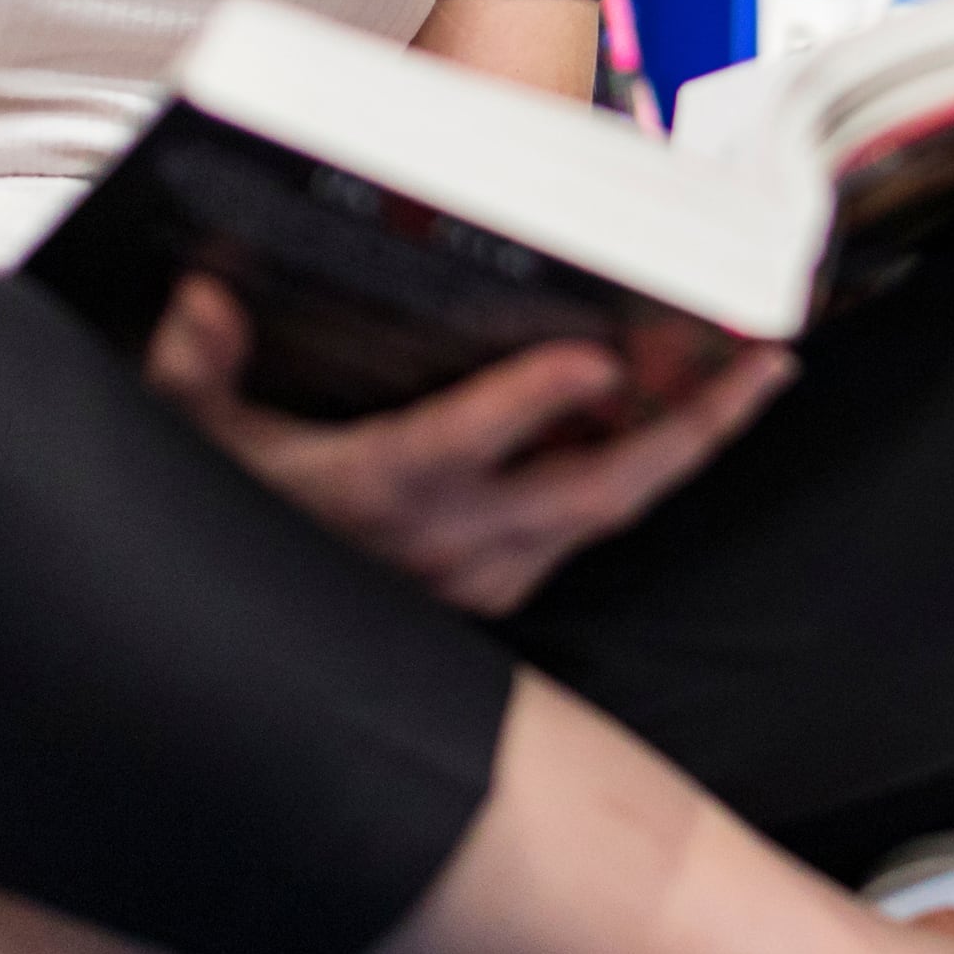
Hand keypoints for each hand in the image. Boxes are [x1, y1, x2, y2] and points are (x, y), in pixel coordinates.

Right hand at [141, 275, 794, 617]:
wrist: (247, 656)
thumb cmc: (229, 525)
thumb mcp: (190, 438)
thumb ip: (195, 364)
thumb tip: (201, 298)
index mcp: (382, 492)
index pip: (470, 444)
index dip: (536, 401)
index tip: (599, 357)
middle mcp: (454, 541)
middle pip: (598, 487)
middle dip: (692, 427)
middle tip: (764, 364)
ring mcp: (490, 572)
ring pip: (611, 508)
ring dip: (683, 445)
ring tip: (753, 376)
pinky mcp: (505, 586)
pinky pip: (592, 522)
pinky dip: (638, 470)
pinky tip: (678, 418)